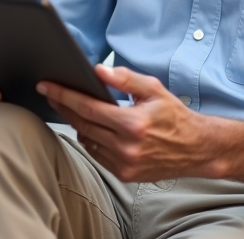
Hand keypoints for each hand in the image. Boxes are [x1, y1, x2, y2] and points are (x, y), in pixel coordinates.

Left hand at [38, 65, 213, 181]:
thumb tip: (98, 70)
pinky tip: (89, 127)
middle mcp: (126, 147)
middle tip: (50, 94)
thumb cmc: (174, 116)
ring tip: (69, 108)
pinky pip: (97, 155)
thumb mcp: (154, 90)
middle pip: (82, 124)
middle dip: (63, 107)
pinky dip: (90, 140)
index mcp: (133, 123)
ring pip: (87, 141)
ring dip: (75, 124)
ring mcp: (124, 164)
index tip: (47, 86)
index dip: (64, 95)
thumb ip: (125, 79)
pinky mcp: (124, 174)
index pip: (87, 108)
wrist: (196, 149)